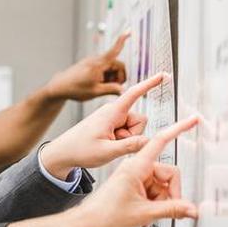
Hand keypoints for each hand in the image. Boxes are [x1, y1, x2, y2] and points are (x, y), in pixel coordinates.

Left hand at [40, 73, 167, 177]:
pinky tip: (107, 144)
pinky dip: (121, 139)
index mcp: (112, 112)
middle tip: (112, 144)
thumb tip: (149, 141)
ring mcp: (112, 117)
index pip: (134, 93)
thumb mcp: (106, 152)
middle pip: (140, 120)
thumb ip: (129, 146)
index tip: (164, 74)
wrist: (63, 152)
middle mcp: (113, 111)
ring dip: (126, 138)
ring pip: (134, 127)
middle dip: (133, 134)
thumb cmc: (80, 150)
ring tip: (107, 145)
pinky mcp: (111, 123)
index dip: (150, 83)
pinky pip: (126, 130)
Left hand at [44, 32, 129, 100]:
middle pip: (117, 64)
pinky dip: (105, 76)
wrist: (59, 87)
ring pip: (110, 67)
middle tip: (114, 88)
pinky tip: (98, 84)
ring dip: (112, 77)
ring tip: (103, 87)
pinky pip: (103, 68)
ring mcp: (92, 62)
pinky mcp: (89, 65)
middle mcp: (96, 60)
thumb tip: (123, 90)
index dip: (122, 41)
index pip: (114, 50)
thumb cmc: (75, 89)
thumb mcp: (95, 91)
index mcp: (98, 64)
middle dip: (119, 76)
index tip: (129, 31)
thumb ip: (111, 89)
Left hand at [69, 116, 199, 226]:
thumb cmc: (103, 215)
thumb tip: (192, 209)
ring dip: (159, 201)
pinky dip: (152, 203)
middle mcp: (135, 167)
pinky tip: (143, 216)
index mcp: (136, 166)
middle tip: (165, 211)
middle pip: (166, 173)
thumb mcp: (143, 213)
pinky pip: (151, 190)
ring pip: (160, 184)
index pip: (160, 141)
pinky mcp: (131, 184)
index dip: (178, 129)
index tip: (192, 119)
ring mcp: (133, 176)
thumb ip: (171, 210)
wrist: (85, 225)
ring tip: (146, 216)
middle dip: (169, 193)